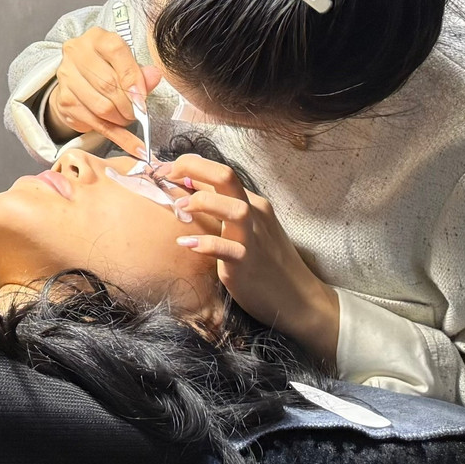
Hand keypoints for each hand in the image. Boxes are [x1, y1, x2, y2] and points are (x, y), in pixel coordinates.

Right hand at [47, 27, 162, 156]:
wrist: (76, 80)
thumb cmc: (106, 70)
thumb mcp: (125, 64)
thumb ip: (141, 72)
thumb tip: (154, 77)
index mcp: (96, 38)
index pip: (116, 52)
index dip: (133, 77)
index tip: (143, 99)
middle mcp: (77, 53)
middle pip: (107, 84)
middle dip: (129, 105)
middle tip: (140, 114)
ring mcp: (67, 77)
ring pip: (101, 107)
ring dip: (122, 120)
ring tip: (129, 120)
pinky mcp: (64, 101)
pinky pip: (95, 124)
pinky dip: (117, 137)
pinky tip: (132, 144)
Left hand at [163, 153, 339, 360]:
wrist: (299, 299)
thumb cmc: (267, 261)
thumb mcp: (247, 227)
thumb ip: (222, 205)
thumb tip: (188, 182)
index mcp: (253, 202)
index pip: (220, 172)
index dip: (190, 165)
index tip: (165, 170)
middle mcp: (255, 214)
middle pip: (226, 177)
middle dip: (193, 169)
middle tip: (165, 176)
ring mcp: (253, 239)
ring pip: (234, 208)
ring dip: (203, 203)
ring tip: (180, 207)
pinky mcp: (247, 264)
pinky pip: (228, 249)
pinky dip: (206, 243)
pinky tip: (186, 243)